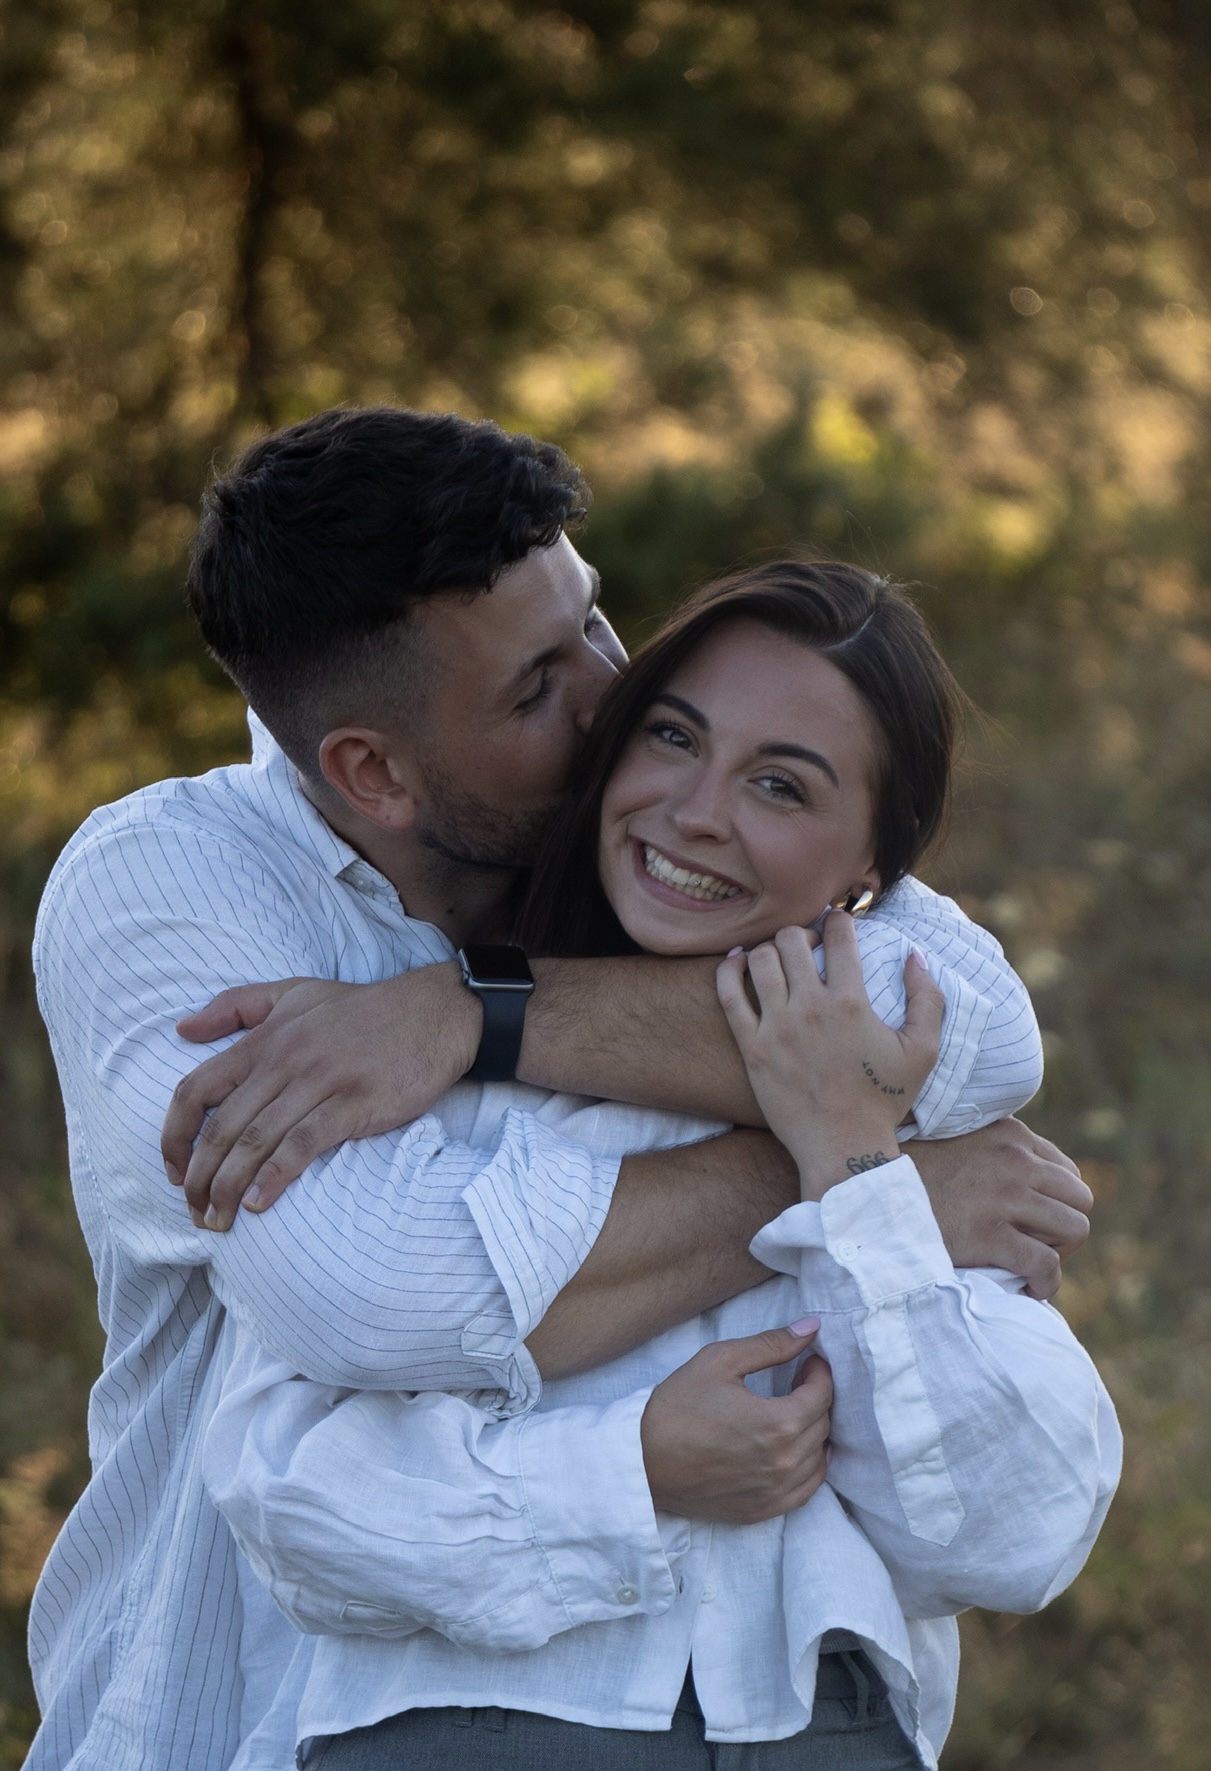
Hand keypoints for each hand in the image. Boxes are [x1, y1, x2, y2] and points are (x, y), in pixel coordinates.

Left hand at [161, 963, 479, 1228]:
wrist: (434, 1012)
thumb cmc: (361, 1008)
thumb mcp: (293, 991)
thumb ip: (235, 1006)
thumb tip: (182, 1030)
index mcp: (264, 1040)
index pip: (196, 1090)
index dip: (174, 1136)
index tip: (173, 1171)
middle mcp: (284, 1061)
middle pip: (222, 1128)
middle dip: (200, 1178)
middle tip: (194, 1213)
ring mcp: (319, 1082)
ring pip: (256, 1141)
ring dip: (229, 1188)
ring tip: (218, 1221)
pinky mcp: (354, 1104)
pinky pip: (304, 1144)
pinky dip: (276, 1176)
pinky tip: (260, 1204)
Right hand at [640, 1322, 832, 1522]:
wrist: (642, 1461)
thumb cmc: (677, 1407)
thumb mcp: (720, 1361)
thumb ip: (770, 1345)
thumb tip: (810, 1327)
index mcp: (778, 1423)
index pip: (822, 1394)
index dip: (820, 1372)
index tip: (809, 1361)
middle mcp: (785, 1462)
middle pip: (822, 1424)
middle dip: (816, 1396)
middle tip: (798, 1379)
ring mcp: (775, 1492)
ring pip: (818, 1457)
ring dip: (814, 1430)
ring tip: (793, 1410)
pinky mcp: (763, 1511)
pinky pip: (807, 1489)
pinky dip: (810, 1466)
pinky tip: (796, 1449)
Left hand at [715, 916, 943, 1197]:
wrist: (843, 1147)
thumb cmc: (884, 1100)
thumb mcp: (923, 1051)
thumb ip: (927, 999)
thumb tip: (915, 955)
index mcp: (851, 1003)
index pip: (838, 936)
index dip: (839, 919)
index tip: (838, 923)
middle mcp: (810, 1009)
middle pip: (792, 940)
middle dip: (801, 932)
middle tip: (807, 944)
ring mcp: (777, 1028)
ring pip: (760, 960)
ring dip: (770, 949)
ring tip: (779, 957)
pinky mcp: (752, 1048)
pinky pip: (729, 995)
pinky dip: (729, 970)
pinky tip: (738, 963)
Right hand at [911, 1118, 1093, 1299]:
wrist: (868, 1190)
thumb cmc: (908, 1173)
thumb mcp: (958, 1142)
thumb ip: (992, 1152)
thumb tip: (1021, 1181)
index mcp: (1010, 1135)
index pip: (1068, 1173)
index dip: (1057, 1202)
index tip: (1035, 1222)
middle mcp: (1015, 1160)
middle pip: (1081, 1199)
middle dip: (1064, 1227)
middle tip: (1036, 1245)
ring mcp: (1004, 1197)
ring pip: (1075, 1229)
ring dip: (1059, 1252)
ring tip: (1031, 1264)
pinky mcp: (989, 1235)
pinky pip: (1047, 1264)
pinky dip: (1046, 1282)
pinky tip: (1030, 1289)